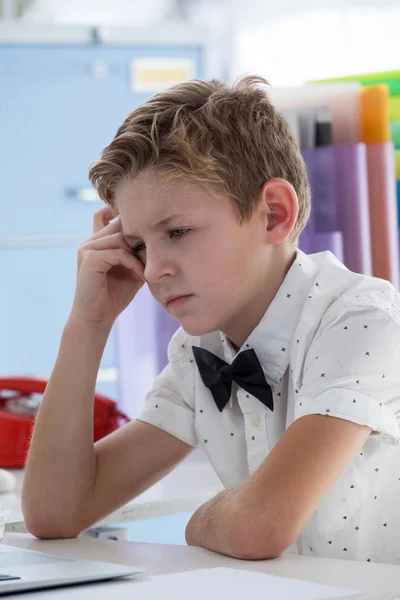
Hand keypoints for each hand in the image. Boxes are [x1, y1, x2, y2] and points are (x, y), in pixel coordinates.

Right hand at [70, 206, 144, 327]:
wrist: (97, 318)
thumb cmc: (114, 296)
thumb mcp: (131, 269)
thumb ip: (138, 253)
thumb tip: (159, 238)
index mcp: (97, 242)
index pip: (108, 214)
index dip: (129, 219)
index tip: (150, 235)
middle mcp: (90, 241)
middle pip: (120, 224)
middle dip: (140, 238)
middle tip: (152, 257)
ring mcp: (87, 249)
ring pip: (120, 237)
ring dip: (138, 253)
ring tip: (146, 270)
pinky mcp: (89, 259)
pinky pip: (117, 252)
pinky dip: (132, 263)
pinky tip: (139, 275)